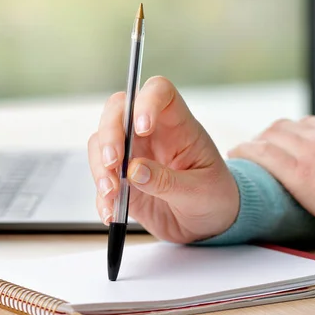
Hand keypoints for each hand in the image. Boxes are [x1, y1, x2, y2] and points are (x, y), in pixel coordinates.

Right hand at [87, 76, 238, 242]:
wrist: (209, 223)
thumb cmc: (214, 197)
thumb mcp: (200, 192)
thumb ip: (167, 181)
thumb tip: (134, 170)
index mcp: (178, 126)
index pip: (159, 92)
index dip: (146, 101)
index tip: (141, 128)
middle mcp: (151, 134)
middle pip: (119, 110)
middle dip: (110, 134)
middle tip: (113, 163)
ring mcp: (133, 154)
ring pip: (101, 141)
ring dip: (99, 166)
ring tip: (111, 193)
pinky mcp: (121, 178)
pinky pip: (101, 177)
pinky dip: (101, 196)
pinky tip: (111, 212)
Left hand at [228, 116, 314, 234]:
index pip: (308, 124)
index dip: (290, 132)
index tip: (281, 141)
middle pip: (284, 127)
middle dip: (267, 136)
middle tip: (257, 147)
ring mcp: (310, 154)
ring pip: (271, 137)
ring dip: (254, 142)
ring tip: (242, 152)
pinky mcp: (300, 176)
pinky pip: (265, 156)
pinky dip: (246, 152)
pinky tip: (236, 154)